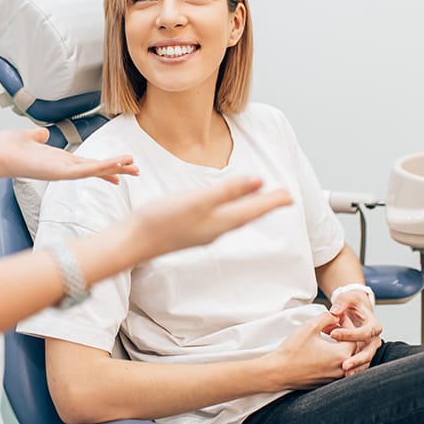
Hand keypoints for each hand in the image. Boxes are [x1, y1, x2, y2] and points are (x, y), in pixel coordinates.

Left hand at [0, 128, 138, 183]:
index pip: (87, 163)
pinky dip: (101, 168)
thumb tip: (42, 133)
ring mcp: (62, 172)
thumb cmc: (7, 148)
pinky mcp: (60, 173)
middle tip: (137, 171)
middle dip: (117, 169)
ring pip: (94, 170)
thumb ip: (37, 136)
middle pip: (96, 168)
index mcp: (58, 160)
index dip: (104, 165)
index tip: (120, 168)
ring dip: (114, 167)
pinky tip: (115, 165)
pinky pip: (85, 171)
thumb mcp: (28, 137)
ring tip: (133, 166)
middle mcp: (63, 168)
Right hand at [132, 176, 292, 257]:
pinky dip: (230, 211)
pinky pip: (219, 220)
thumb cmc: (162, 220)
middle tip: (282, 198)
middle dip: (265, 205)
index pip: (254, 210)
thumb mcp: (198, 200)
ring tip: (258, 201)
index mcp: (221, 222)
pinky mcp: (188, 231)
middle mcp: (215, 230)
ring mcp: (202, 233)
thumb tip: (259, 181)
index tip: (291, 196)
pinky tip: (223, 208)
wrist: (133, 242)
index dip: (273, 201)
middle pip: (247, 216)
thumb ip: (229, 191)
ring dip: (248, 209)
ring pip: (234, 218)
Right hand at [267, 312, 355, 390]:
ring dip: (339, 346)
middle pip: (351, 348)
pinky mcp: (326, 382)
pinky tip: (322, 350)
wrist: (279, 372)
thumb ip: (326, 318)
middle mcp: (342, 369)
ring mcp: (334, 378)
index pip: (353, 337)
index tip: (337, 317)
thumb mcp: (310, 327)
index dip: (346, 324)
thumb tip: (336, 316)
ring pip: (345, 359)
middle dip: (344, 335)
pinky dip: (334, 357)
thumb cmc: (293, 350)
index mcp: (341, 355)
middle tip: (332, 325)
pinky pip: (337, 368)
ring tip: (327, 337)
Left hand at [328, 293, 382, 375]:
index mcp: (373, 325)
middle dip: (357, 359)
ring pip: (366, 361)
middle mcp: (374, 339)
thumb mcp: (348, 298)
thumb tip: (335, 311)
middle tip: (344, 365)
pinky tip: (344, 377)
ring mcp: (369, 349)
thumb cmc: (351, 304)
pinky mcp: (363, 355)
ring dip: (357, 368)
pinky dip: (354, 371)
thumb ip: (342, 302)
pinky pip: (361, 365)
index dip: (350, 334)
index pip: (365, 332)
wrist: (355, 310)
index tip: (333, 334)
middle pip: (369, 351)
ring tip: (345, 374)